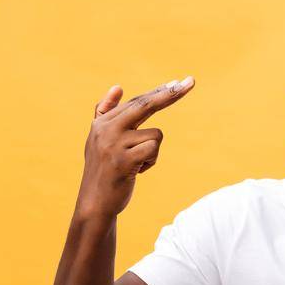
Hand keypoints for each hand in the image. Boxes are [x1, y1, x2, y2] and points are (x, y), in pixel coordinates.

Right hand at [75, 77, 195, 218]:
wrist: (94, 202)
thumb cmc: (103, 170)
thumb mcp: (99, 139)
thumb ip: (105, 112)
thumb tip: (118, 86)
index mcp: (102, 122)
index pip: (138, 102)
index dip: (160, 92)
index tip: (180, 82)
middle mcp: (106, 129)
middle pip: (145, 105)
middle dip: (170, 94)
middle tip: (191, 81)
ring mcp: (114, 144)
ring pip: (156, 135)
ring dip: (153, 152)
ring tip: (136, 164)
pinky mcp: (123, 160)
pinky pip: (154, 150)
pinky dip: (152, 161)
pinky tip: (137, 171)